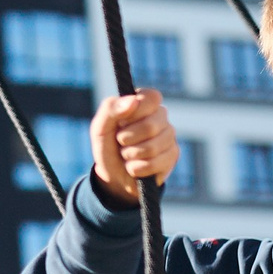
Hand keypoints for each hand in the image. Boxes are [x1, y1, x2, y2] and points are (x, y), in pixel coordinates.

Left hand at [90, 90, 176, 206]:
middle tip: (121, 143)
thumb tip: (133, 100)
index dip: (135, 113)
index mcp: (144, 103)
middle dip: (127, 140)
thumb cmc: (108, 146)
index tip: (121, 122)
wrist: (113, 175)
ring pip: (152, 147)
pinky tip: (135, 167)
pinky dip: (137, 168)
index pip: (151, 98)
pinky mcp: (172, 155)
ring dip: (131, 155)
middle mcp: (160, 116)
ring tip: (127, 155)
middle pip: (150, 126)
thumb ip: (111, 109)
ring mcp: (169, 135)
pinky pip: (154, 164)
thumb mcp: (100, 127)